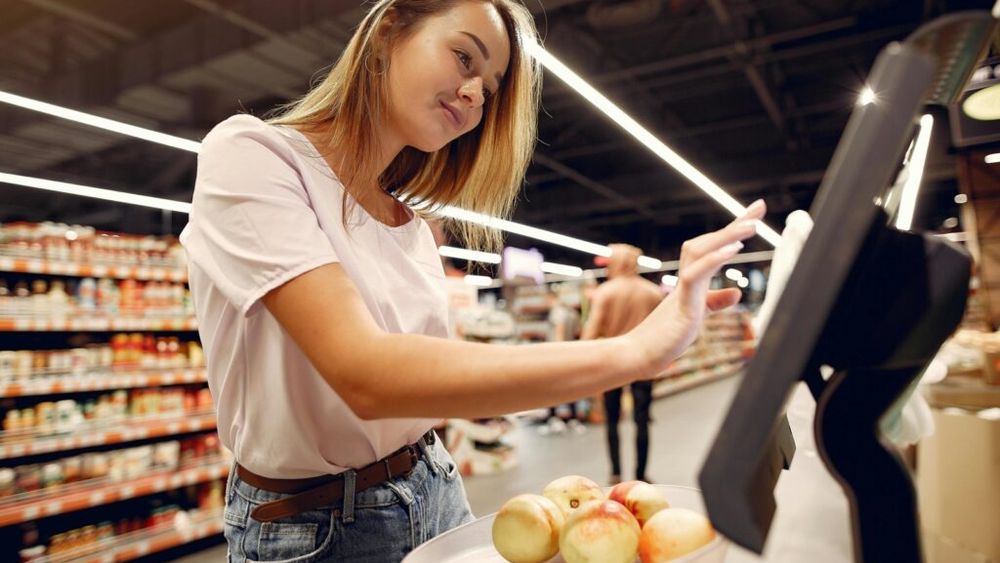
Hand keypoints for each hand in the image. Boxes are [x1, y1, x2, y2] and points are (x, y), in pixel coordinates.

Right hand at [627, 200, 766, 377]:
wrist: (637, 356)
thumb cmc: (663, 338)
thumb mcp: (696, 316)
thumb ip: (714, 302)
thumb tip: (736, 292)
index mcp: (691, 282)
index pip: (713, 249)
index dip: (733, 230)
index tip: (753, 214)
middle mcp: (687, 280)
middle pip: (708, 242)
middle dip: (735, 224)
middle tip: (759, 206)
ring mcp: (683, 290)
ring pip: (701, 252)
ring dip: (726, 236)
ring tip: (751, 225)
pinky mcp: (681, 306)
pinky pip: (695, 276)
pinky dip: (713, 260)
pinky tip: (733, 250)